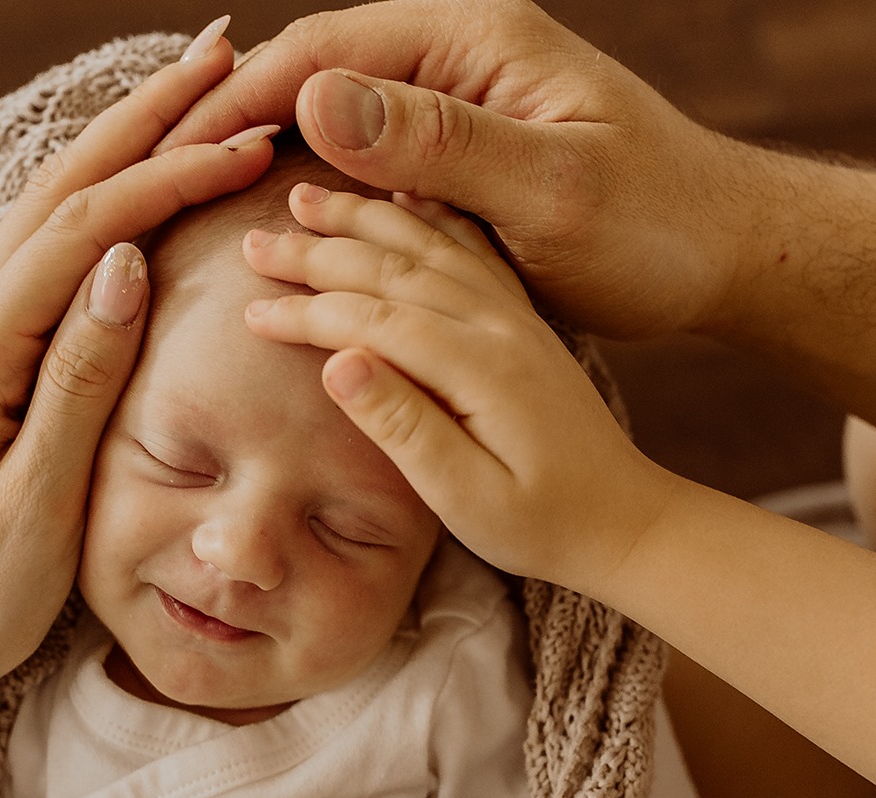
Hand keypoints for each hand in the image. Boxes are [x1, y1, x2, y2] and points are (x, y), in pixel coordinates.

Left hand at [0, 36, 281, 797]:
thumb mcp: (33, 509)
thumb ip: (74, 384)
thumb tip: (120, 266)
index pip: (82, 237)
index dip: (166, 179)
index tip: (249, 140)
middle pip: (60, 194)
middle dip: (144, 119)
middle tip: (227, 55)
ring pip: (50, 213)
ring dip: (122, 144)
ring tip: (194, 90)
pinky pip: (46, 254)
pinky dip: (99, 198)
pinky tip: (133, 181)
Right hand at [163, 0, 747, 338]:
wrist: (724, 254)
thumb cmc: (657, 224)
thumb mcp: (549, 189)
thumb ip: (435, 144)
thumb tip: (315, 101)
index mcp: (474, 39)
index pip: (325, 49)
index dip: (241, 98)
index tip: (171, 149)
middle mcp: (458, 56)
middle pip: (316, 75)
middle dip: (238, 123)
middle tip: (155, 179)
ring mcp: (458, 104)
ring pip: (335, 120)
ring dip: (270, 159)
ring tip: (193, 206)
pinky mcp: (463, 153)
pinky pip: (368, 161)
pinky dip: (319, 189)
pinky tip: (276, 228)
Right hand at [240, 185, 679, 594]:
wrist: (627, 519)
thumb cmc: (543, 525)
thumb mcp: (469, 498)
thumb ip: (405, 428)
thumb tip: (336, 362)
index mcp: (484, 367)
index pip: (375, 317)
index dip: (307, 310)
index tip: (248, 310)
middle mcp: (501, 325)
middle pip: (396, 267)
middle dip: (320, 250)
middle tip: (253, 238)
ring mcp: (516, 315)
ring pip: (429, 246)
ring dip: (364, 218)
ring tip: (306, 196)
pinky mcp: (523, 319)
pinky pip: (469, 248)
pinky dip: (427, 215)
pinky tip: (401, 194)